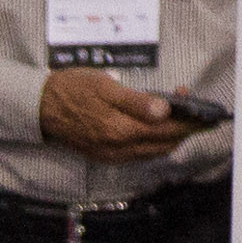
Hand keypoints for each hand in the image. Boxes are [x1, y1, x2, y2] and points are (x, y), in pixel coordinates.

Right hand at [37, 67, 199, 161]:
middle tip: (192, 111)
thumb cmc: (72, 90)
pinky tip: (154, 130)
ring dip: (169, 138)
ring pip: (152, 153)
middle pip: (163, 145)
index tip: (201, 111)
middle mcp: (119, 149)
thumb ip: (136, 101)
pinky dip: (153, 144)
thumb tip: (165, 111)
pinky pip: (138, 156)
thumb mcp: (106, 86)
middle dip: (183, 130)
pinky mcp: (105, 156)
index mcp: (121, 130)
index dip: (187, 121)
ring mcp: (112, 155)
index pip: (166, 130)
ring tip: (178, 119)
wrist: (41, 107)